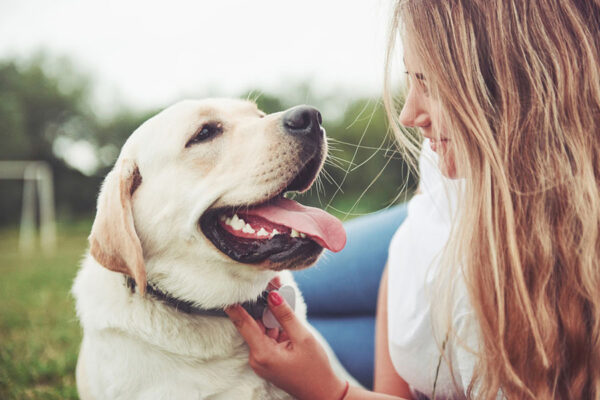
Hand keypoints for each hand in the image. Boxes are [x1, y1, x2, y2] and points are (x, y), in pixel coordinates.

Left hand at [225, 291, 347, 399]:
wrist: (322, 392)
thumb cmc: (315, 368)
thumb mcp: (303, 338)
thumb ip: (285, 315)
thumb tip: (272, 295)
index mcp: (263, 354)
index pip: (243, 324)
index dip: (235, 307)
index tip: (227, 293)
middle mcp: (257, 358)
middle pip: (254, 325)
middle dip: (262, 305)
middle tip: (271, 286)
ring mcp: (261, 360)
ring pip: (262, 330)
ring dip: (271, 316)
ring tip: (280, 297)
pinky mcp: (267, 360)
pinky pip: (267, 338)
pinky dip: (275, 327)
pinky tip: (284, 318)